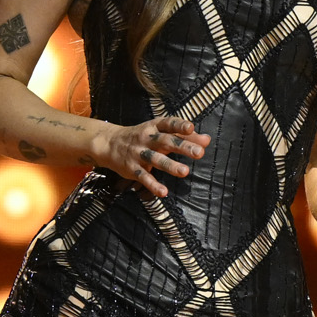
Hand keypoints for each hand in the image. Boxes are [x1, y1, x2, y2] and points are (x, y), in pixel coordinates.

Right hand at [93, 115, 207, 198]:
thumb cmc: (143, 137)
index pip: (168, 124)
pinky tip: (164, 192)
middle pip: (165, 142)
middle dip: (182, 147)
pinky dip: (153, 185)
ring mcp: (138, 153)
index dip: (179, 125)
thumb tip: (207, 140)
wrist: (109, 143)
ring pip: (155, 159)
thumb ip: (184, 136)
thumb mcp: (161, 132)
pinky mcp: (132, 168)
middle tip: (199, 153)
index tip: (191, 128)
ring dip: (170, 165)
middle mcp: (147, 138)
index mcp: (155, 127)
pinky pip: (144, 177)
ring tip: (185, 172)